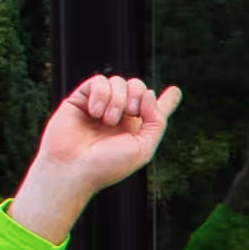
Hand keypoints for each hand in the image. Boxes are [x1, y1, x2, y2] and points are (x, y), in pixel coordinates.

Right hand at [13, 77, 177, 233]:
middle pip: (138, 87)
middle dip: (138, 95)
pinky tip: (95, 112)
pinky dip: (101, 94)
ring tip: (108, 121)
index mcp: (135, 129)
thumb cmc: (107, 165)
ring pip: (119, 81)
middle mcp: (119, 117)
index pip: (153, 111)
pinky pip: (98, 81)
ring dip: (118, 100)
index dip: (166, 101)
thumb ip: (156, 121)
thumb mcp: (143, 148)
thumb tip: (150, 93)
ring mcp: (99, 106)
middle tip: (131, 112)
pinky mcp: (80, 99)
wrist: (72, 168)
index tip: (176, 91)